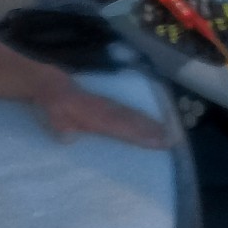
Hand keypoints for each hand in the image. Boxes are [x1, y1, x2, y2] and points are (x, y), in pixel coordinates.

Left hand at [35, 77, 174, 149]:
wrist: (55, 86)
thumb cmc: (57, 109)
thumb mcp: (56, 119)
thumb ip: (62, 127)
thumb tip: (68, 137)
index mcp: (95, 115)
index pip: (120, 125)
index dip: (138, 133)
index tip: (156, 141)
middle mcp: (107, 109)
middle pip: (132, 120)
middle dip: (152, 130)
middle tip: (172, 140)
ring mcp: (111, 105)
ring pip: (134, 115)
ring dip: (152, 124)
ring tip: (170, 134)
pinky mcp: (112, 104)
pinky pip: (130, 111)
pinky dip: (144, 118)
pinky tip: (155, 124)